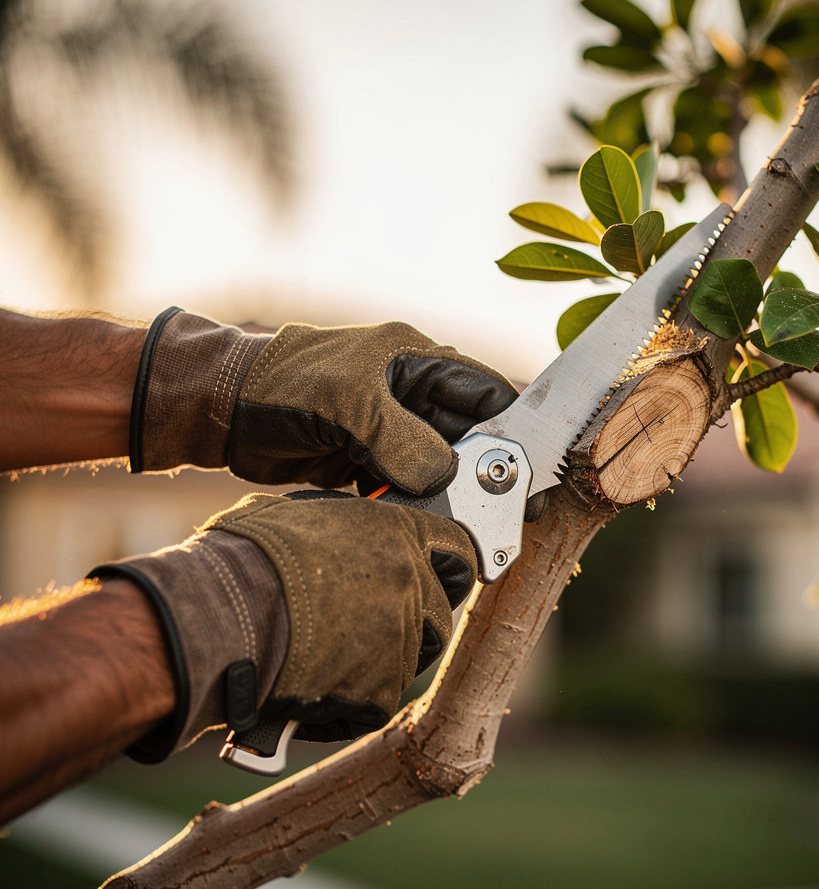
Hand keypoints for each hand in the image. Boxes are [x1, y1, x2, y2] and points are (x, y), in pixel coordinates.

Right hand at [94, 490, 475, 759]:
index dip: (448, 566)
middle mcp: (411, 582)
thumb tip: (340, 531)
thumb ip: (344, 526)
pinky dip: (348, 704)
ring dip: (379, 663)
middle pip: (440, 613)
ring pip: (410, 660)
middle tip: (373, 630)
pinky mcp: (382, 689)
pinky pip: (377, 702)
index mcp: (398, 532)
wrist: (220, 617)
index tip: (442, 577)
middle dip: (416, 624)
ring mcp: (402, 637)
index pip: (458, 548)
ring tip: (330, 659)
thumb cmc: (244, 559)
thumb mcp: (300, 516)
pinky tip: (313, 691)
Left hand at [130, 307, 517, 494]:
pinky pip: (406, 486)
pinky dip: (416, 506)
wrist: (219, 408)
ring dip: (451, 495)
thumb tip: (444, 475)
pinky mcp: (366, 460)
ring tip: (471, 528)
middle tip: (505, 514)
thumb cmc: (280, 383)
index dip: (512, 429)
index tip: (529, 471)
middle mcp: (408, 393)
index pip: (483, 392)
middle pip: (467, 436)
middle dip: (484, 473)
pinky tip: (425, 526)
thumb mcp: (346, 402)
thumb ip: (399, 437)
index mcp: (415, 360)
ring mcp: (388, 429)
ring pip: (439, 466)